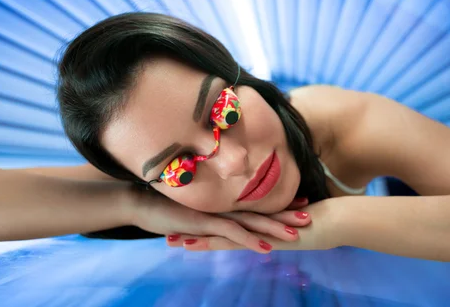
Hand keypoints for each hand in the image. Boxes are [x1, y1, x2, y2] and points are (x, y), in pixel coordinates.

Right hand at [130, 187, 311, 253]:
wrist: (141, 202)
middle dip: (285, 213)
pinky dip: (249, 240)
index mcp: (224, 201)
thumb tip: (221, 217)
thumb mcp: (194, 210)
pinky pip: (231, 233)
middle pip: (260, 209)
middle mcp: (223, 204)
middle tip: (308, 215)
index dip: (278, 203)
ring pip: (250, 220)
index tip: (300, 202)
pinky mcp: (204, 223)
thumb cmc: (167, 206)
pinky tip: (265, 248)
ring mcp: (214, 213)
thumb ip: (210, 212)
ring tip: (296, 234)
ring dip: (274, 228)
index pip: (256, 202)